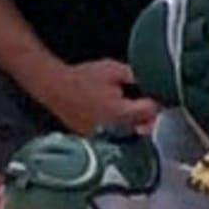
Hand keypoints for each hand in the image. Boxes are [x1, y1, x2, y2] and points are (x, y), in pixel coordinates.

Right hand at [30, 58, 158, 136]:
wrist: (54, 87)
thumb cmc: (81, 78)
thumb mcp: (113, 69)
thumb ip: (134, 76)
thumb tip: (150, 81)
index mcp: (121, 113)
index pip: (150, 113)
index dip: (154, 103)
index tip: (151, 97)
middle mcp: (114, 129)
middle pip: (142, 129)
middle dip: (146, 118)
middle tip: (143, 105)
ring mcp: (102, 136)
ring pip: (127, 135)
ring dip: (132, 125)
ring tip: (125, 109)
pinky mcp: (93, 138)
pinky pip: (112, 137)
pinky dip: (116, 129)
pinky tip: (110, 116)